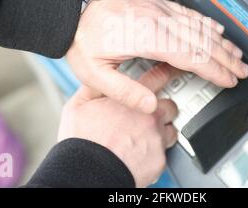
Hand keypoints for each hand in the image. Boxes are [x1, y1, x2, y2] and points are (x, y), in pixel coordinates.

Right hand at [58, 63, 179, 187]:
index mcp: (132, 100)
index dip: (163, 74)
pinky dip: (154, 154)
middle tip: (148, 116)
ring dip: (160, 133)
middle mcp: (149, 117)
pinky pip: (164, 154)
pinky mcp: (159, 161)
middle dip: (161, 110)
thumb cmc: (82, 143)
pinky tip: (139, 154)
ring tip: (143, 138)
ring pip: (170, 131)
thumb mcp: (78, 106)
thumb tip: (96, 80)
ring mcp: (156, 139)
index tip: (166, 73)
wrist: (86, 174)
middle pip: (170, 106)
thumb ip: (92, 88)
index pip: (158, 78)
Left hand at [67, 0, 247, 112]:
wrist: (73, 9)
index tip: (229, 79)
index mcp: (144, 38)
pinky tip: (215, 29)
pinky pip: (186, 12)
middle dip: (225, 57)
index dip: (213, 69)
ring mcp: (156, 9)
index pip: (189, 55)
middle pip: (200, 40)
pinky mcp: (154, 4)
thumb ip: (124, 92)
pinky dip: (204, 22)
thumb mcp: (94, 74)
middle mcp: (155, 20)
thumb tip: (151, 105)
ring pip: (197, 25)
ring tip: (236, 54)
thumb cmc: (82, 38)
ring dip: (220, 41)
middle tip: (242, 70)